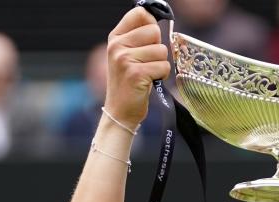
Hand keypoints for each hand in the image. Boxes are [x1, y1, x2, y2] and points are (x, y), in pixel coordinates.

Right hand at [104, 7, 171, 128]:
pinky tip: (150, 82)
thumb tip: (157, 20)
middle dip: (157, 48)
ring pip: (161, 50)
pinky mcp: (136, 73)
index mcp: (115, 37)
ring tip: (148, 74)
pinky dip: (162, 75)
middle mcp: (117, 46)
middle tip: (147, 63)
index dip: (151, 24)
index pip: (140, 13)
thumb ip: (138, 36)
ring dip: (160, 64)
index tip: (150, 39)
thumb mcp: (126, 54)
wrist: (120, 112)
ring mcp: (124, 59)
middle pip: (154, 31)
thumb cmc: (129, 83)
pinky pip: (163, 66)